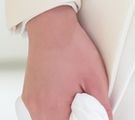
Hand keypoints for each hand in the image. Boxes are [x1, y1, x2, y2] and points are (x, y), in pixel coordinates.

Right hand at [21, 5, 114, 119]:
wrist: (51, 25)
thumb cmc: (70, 46)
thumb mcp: (94, 77)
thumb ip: (101, 105)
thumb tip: (106, 119)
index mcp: (53, 110)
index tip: (88, 113)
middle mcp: (36, 110)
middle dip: (72, 118)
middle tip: (82, 103)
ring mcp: (29, 104)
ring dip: (62, 115)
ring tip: (73, 98)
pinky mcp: (27, 96)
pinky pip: (40, 113)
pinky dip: (52, 109)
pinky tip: (62, 94)